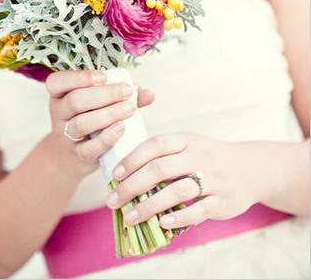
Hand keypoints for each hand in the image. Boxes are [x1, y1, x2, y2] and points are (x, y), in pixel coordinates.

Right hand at [45, 70, 154, 178]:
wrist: (71, 156)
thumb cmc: (89, 120)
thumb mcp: (97, 104)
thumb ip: (122, 96)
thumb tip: (149, 93)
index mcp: (60, 94)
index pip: (57, 81)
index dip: (80, 77)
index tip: (104, 76)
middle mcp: (59, 113)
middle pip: (75, 100)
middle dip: (104, 94)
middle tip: (127, 91)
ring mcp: (65, 136)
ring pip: (82, 123)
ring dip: (108, 114)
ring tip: (130, 108)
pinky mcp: (77, 155)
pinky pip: (89, 148)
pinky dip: (107, 137)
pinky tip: (122, 128)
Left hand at [106, 132, 256, 228]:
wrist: (251, 168)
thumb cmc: (209, 158)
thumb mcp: (189, 146)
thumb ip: (164, 155)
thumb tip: (126, 174)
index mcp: (186, 140)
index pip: (155, 145)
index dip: (132, 159)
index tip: (115, 175)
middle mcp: (198, 157)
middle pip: (160, 169)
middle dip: (132, 185)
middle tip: (113, 200)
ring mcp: (212, 179)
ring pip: (176, 191)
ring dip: (150, 206)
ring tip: (129, 217)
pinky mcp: (222, 201)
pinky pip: (198, 210)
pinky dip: (179, 218)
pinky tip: (162, 224)